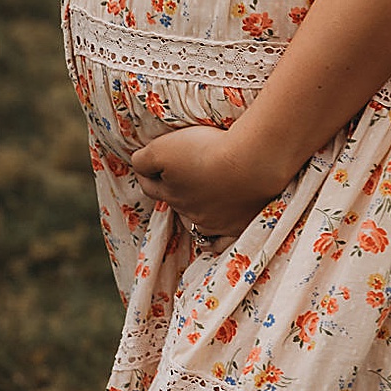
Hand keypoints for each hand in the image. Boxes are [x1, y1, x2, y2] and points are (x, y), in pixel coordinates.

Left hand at [132, 125, 291, 246]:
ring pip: (196, 222)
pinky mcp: (240, 226)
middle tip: (185, 173)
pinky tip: (214, 236)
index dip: (149, 173)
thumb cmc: (207, 150)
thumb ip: (144, 160)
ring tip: (202, 197)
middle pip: (175, 204)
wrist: (252, 161)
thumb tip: (138, 166)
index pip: (150, 186)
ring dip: (196, 210)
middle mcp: (189, 212)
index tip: (153, 163)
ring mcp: (215, 223)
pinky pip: (221, 242)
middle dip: (175, 190)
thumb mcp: (163, 148)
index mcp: (170, 192)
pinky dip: (215, 241)